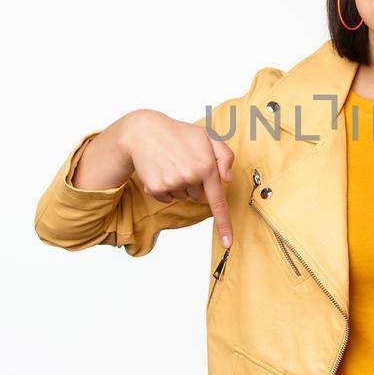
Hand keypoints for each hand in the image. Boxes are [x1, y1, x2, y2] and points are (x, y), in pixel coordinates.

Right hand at [115, 109, 236, 247]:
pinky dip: (165, 188)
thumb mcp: (208, 136)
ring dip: (180, 184)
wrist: (144, 131)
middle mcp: (190, 177)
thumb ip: (225, 156)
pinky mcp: (156, 188)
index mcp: (207, 165)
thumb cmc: (180, 134)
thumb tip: (226, 179)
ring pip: (183, 197)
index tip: (228, 243)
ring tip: (172, 162)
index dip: (224, 224)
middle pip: (200, 196)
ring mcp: (172, 183)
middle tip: (185, 162)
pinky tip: (161, 169)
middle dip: (196, 184)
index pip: (218, 201)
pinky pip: (167, 198)